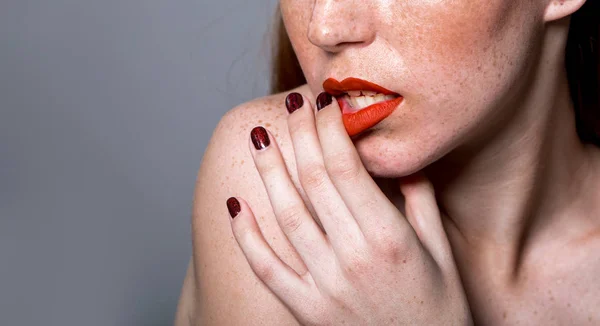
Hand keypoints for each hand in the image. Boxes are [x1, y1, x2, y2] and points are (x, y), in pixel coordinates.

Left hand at [226, 92, 471, 324]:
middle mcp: (352, 258)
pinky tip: (235, 206)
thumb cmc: (439, 310)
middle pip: (314, 181)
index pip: (347, 167)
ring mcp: (324, 285)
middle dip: (300, 135)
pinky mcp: (306, 309)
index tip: (325, 102)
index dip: (330, 129)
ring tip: (258, 137)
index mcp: (389, 238)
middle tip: (292, 104)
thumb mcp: (442, 254)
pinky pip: (266, 268)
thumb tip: (401, 161)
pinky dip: (246, 237)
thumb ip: (421, 203)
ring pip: (286, 215)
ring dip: (269, 172)